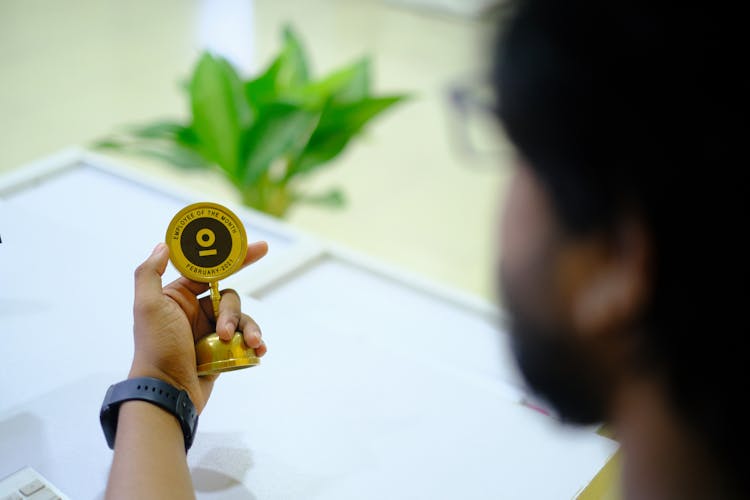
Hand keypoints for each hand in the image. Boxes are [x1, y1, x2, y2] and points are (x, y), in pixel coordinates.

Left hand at [129, 241, 268, 412]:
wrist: (167, 393)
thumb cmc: (155, 349)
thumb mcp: (147, 306)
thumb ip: (149, 273)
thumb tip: (164, 246)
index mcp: (178, 297)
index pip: (209, 270)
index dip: (234, 258)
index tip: (259, 249)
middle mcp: (195, 312)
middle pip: (228, 297)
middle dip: (232, 313)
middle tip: (226, 331)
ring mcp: (210, 332)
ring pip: (240, 319)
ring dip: (247, 330)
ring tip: (247, 346)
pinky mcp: (222, 352)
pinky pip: (245, 339)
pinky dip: (254, 343)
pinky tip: (257, 351)